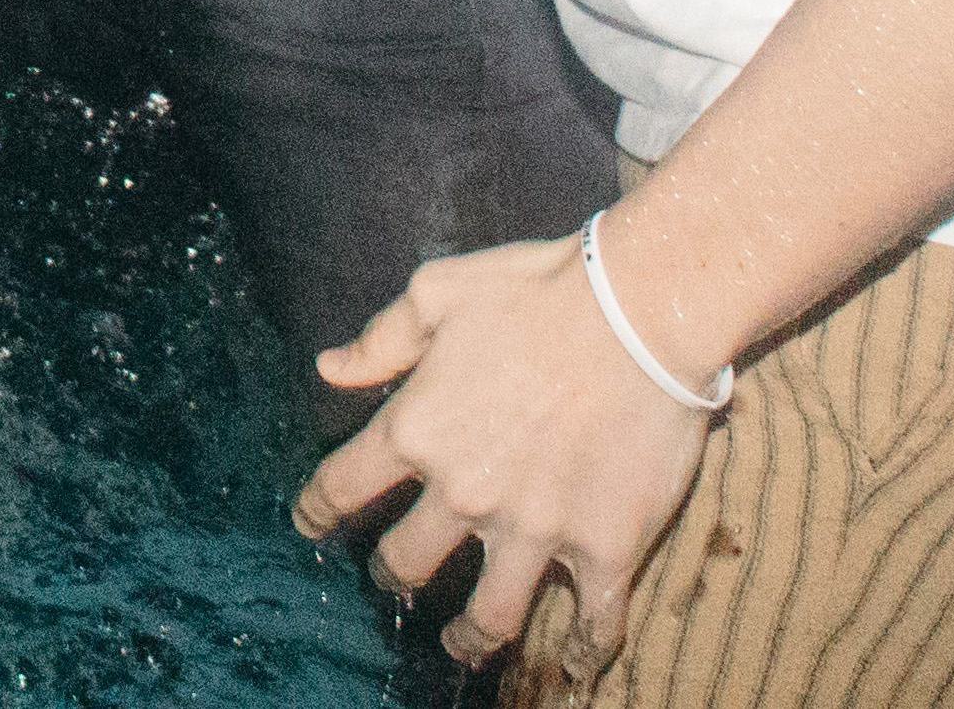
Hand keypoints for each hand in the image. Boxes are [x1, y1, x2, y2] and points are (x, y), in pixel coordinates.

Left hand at [292, 233, 727, 680]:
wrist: (643, 307)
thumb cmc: (539, 288)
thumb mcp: (439, 292)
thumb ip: (381, 339)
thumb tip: (328, 368)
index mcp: (417, 429)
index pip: (343, 487)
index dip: (317, 511)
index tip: (310, 524)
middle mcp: (465, 490)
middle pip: (407, 562)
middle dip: (394, 575)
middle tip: (398, 577)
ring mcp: (535, 527)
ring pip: (489, 616)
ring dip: (470, 638)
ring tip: (464, 643)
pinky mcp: (606, 545)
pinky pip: (594, 622)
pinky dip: (585, 652)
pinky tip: (577, 666)